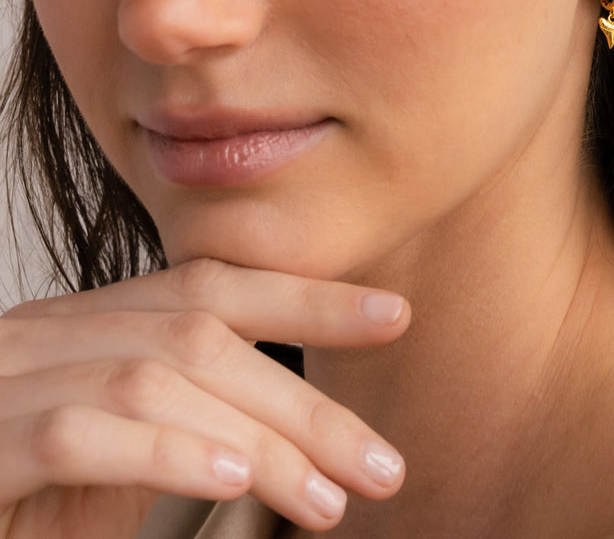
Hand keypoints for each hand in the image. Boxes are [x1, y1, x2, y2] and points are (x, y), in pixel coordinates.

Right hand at [0, 258, 409, 538]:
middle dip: (305, 398)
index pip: (214, 287)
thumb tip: (279, 458)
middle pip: (203, 334)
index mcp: (87, 328)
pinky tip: (230, 484)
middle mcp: (47, 334)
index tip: (395, 316)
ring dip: (257, 438)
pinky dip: (165, 452)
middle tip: (382, 466)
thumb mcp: (105, 469)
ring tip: (327, 504)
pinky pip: (82, 432)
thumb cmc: (13, 496)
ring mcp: (6, 382)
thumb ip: (180, 438)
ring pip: (159, 375)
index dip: (307, 296)